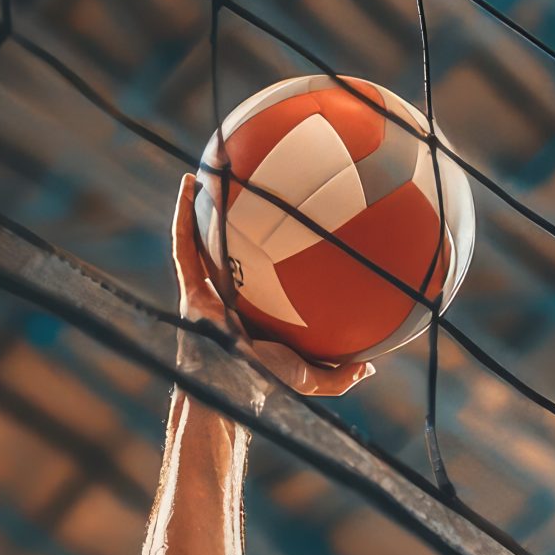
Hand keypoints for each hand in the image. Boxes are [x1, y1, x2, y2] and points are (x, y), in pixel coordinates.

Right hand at [171, 174, 375, 400]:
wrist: (234, 385)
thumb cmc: (269, 383)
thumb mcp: (314, 378)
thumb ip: (341, 374)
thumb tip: (371, 369)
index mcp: (257, 306)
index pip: (265, 271)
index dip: (272, 248)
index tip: (288, 220)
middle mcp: (232, 291)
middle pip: (236, 246)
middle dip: (239, 215)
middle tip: (249, 181)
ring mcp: (209, 285)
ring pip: (205, 236)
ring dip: (204, 203)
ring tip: (210, 168)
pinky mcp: (189, 284)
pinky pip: (185, 242)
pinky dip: (184, 214)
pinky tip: (190, 185)